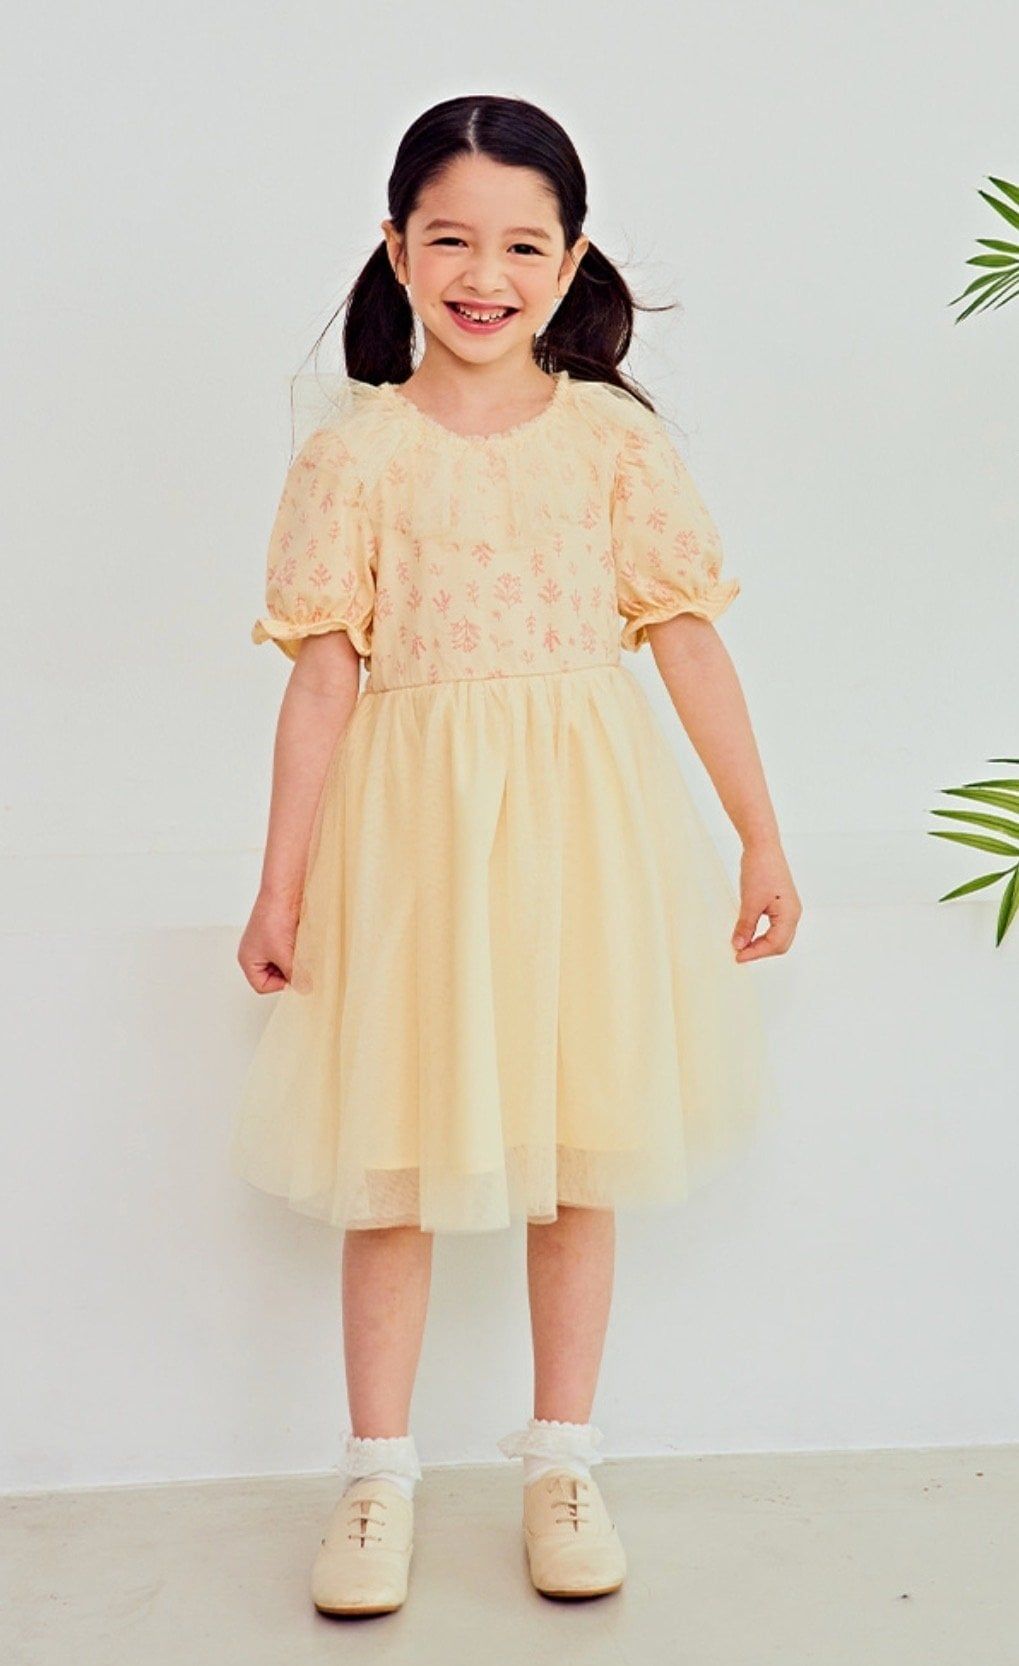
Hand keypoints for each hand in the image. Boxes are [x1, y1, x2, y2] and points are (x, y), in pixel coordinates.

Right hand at [237, 886, 302, 992]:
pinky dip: (296, 952)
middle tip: (299, 967)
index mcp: (248, 959)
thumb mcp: (284, 954)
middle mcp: (255, 953)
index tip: (293, 977)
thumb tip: (305, 987)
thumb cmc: (274, 918)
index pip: (261, 986)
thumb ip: (294, 974)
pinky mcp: (279, 935)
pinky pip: (288, 952)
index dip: (279, 985)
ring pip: (283, 964)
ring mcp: (267, 944)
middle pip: (272, 976)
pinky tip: (302, 945)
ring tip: (300, 953)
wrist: (284, 893)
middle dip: (287, 973)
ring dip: (293, 961)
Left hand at [732, 841, 801, 961]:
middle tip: (739, 953)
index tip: (737, 957)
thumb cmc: (760, 870)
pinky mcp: (781, 904)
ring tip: (742, 945)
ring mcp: (789, 909)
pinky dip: (762, 934)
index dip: (756, 953)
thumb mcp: (749, 902)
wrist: (763, 846)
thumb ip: (745, 926)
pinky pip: (775, 927)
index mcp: (790, 914)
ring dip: (761, 943)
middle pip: (780, 944)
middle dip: (760, 951)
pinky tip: (748, 933)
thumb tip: (739, 946)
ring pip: (778, 937)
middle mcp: (793, 914)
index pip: (775, 945)